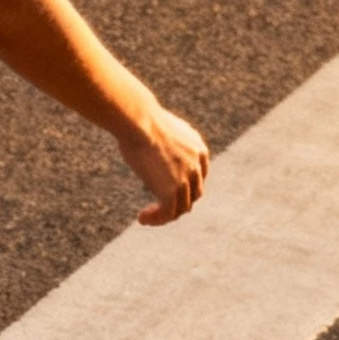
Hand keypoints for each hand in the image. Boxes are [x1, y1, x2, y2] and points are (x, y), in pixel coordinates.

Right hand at [117, 102, 209, 226]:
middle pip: (193, 194)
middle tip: (158, 207)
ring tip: (146, 217)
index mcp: (198, 148)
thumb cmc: (139, 120)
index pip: (199, 175)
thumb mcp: (159, 129)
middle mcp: (196, 165)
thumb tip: (146, 144)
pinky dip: (156, 219)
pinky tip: (142, 218)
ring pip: (181, 207)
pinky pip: (167, 214)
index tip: (167, 191)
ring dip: (165, 215)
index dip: (186, 187)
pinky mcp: (172, 192)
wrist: (139, 121)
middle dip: (178, 202)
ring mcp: (186, 179)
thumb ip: (161, 142)